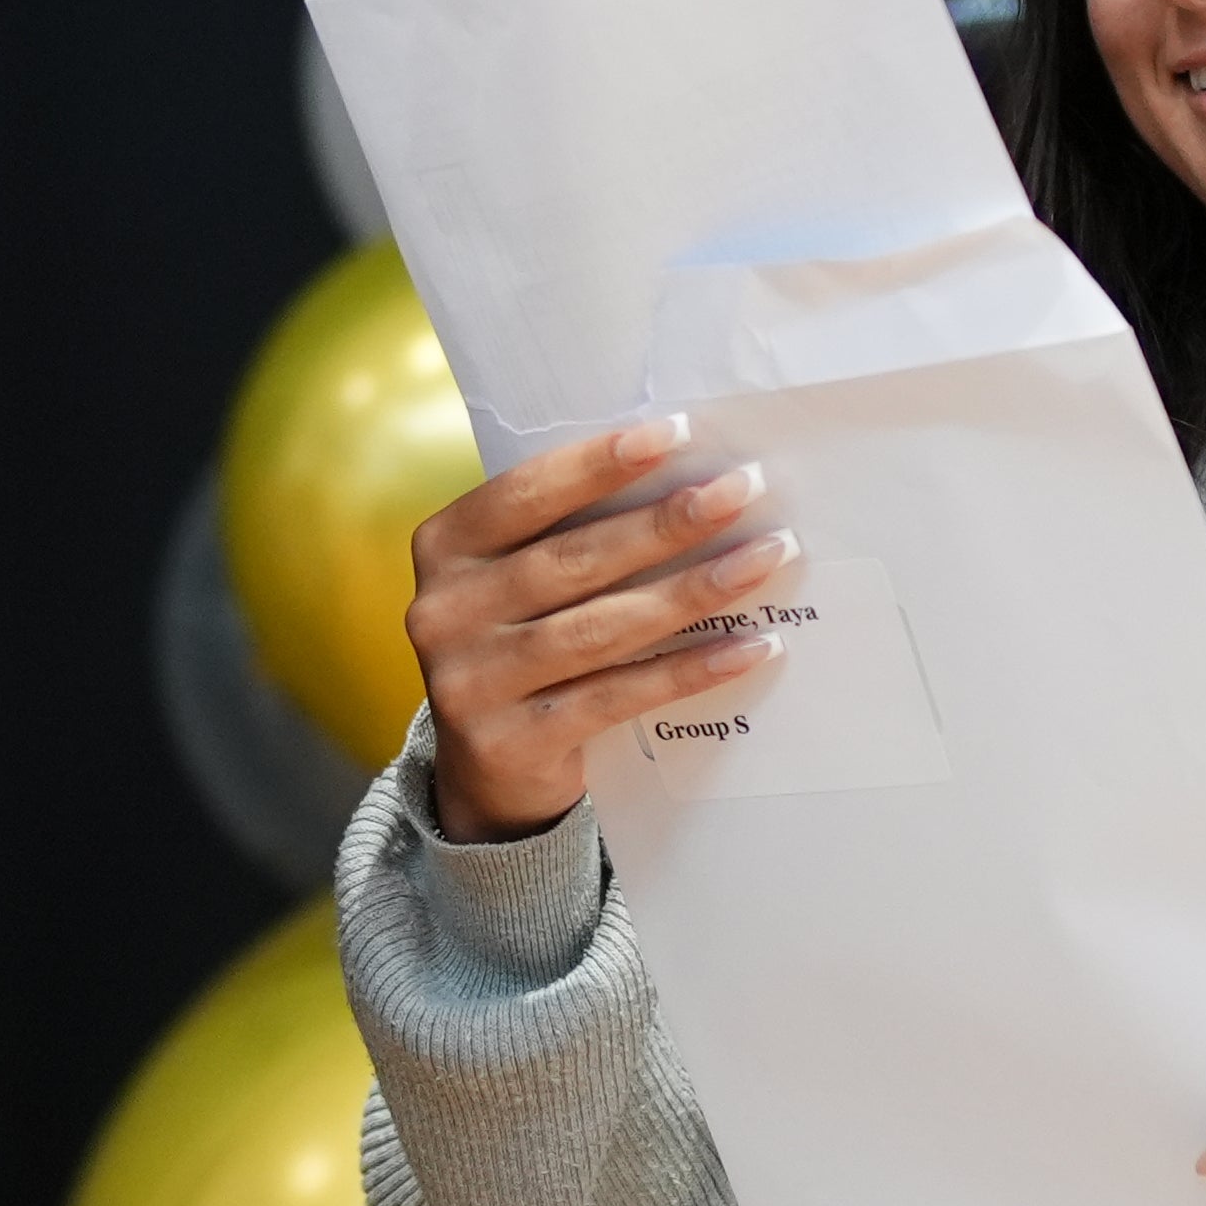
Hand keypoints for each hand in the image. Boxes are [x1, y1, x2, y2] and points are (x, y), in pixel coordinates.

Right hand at [405, 416, 793, 840]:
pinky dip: (688, 669)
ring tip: (763, 559)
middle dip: (665, 522)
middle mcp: (442, 611)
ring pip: (599, 628)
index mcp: (443, 548)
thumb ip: (568, 534)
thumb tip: (687, 480)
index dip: (598, 464)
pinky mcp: (510, 742)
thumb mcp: (518, 582)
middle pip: (571, 559)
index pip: (525, 494)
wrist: (487, 772)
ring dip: (691, 590)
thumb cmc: (523, 643)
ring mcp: (470, 681)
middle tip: (741, 491)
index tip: (676, 433)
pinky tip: (749, 647)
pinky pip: (617, 697)